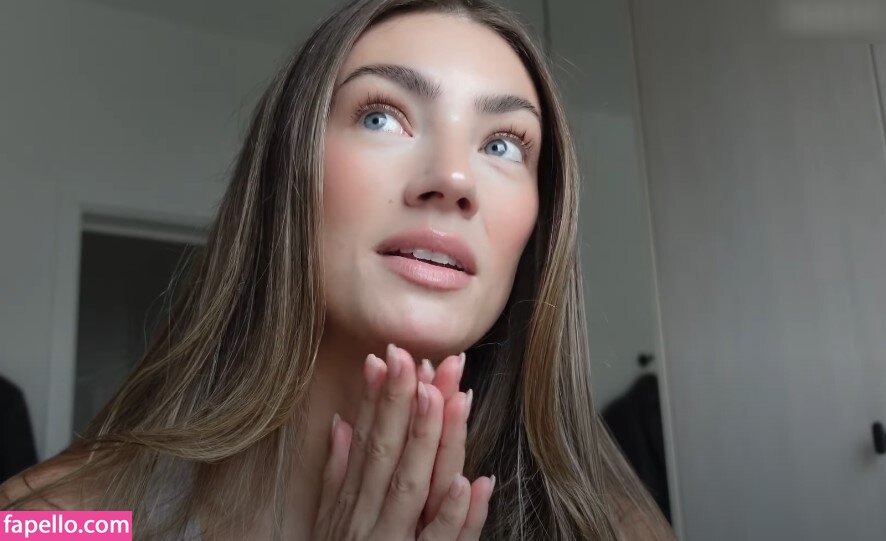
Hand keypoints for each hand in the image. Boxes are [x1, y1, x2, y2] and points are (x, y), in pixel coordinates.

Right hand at [312, 344, 493, 539]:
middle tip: (419, 358)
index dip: (380, 398)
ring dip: (431, 442)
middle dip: (404, 404)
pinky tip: (473, 483)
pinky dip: (457, 516)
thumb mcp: (328, 522)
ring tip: (447, 397)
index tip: (391, 356)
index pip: (368, 442)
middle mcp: (367, 521)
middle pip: (390, 455)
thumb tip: (342, 423)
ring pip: (415, 488)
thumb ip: (336, 474)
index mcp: (351, 504)